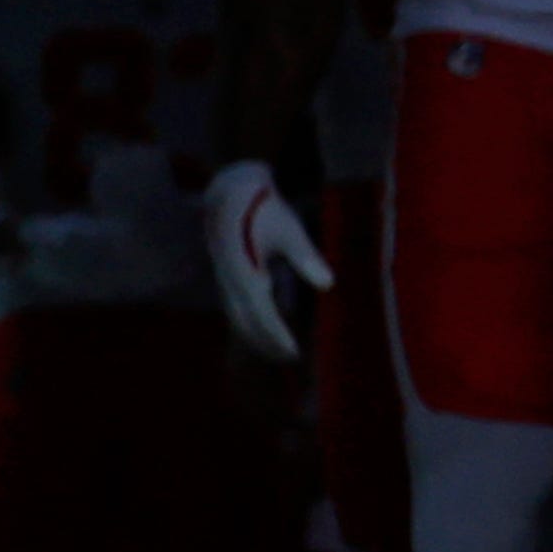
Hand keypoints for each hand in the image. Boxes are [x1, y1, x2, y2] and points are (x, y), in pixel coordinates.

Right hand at [199, 157, 329, 365]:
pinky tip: (265, 328)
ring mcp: (225, 281)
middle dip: (267, 344)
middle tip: (292, 358)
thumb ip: (306, 257)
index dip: (278, 336)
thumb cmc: (263, 209)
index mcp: (246, 274)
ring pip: (238, 320)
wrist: (230, 193)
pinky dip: (250, 324)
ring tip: (280, 351)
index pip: (262, 315)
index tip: (294, 351)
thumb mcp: (289, 230)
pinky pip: (235, 310)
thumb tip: (328, 283)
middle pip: (246, 325)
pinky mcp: (225, 277)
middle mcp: (232, 283)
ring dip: (257, 337)